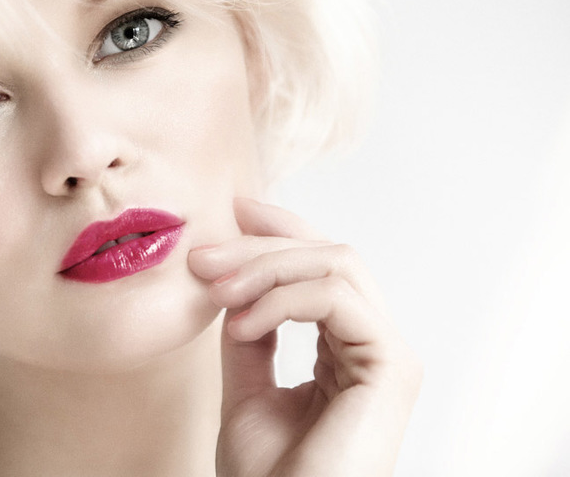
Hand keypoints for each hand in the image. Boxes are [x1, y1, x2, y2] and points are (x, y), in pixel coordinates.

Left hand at [188, 198, 421, 476]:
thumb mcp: (246, 386)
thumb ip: (249, 332)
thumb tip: (232, 280)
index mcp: (347, 349)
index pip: (322, 266)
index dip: (281, 230)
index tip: (233, 208)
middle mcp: (374, 345)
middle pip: (328, 255)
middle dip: (260, 246)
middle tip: (202, 257)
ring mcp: (387, 354)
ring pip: (336, 264)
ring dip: (265, 267)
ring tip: (215, 292)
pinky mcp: (391, 366)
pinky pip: (337, 297)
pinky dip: (282, 298)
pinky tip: (241, 322)